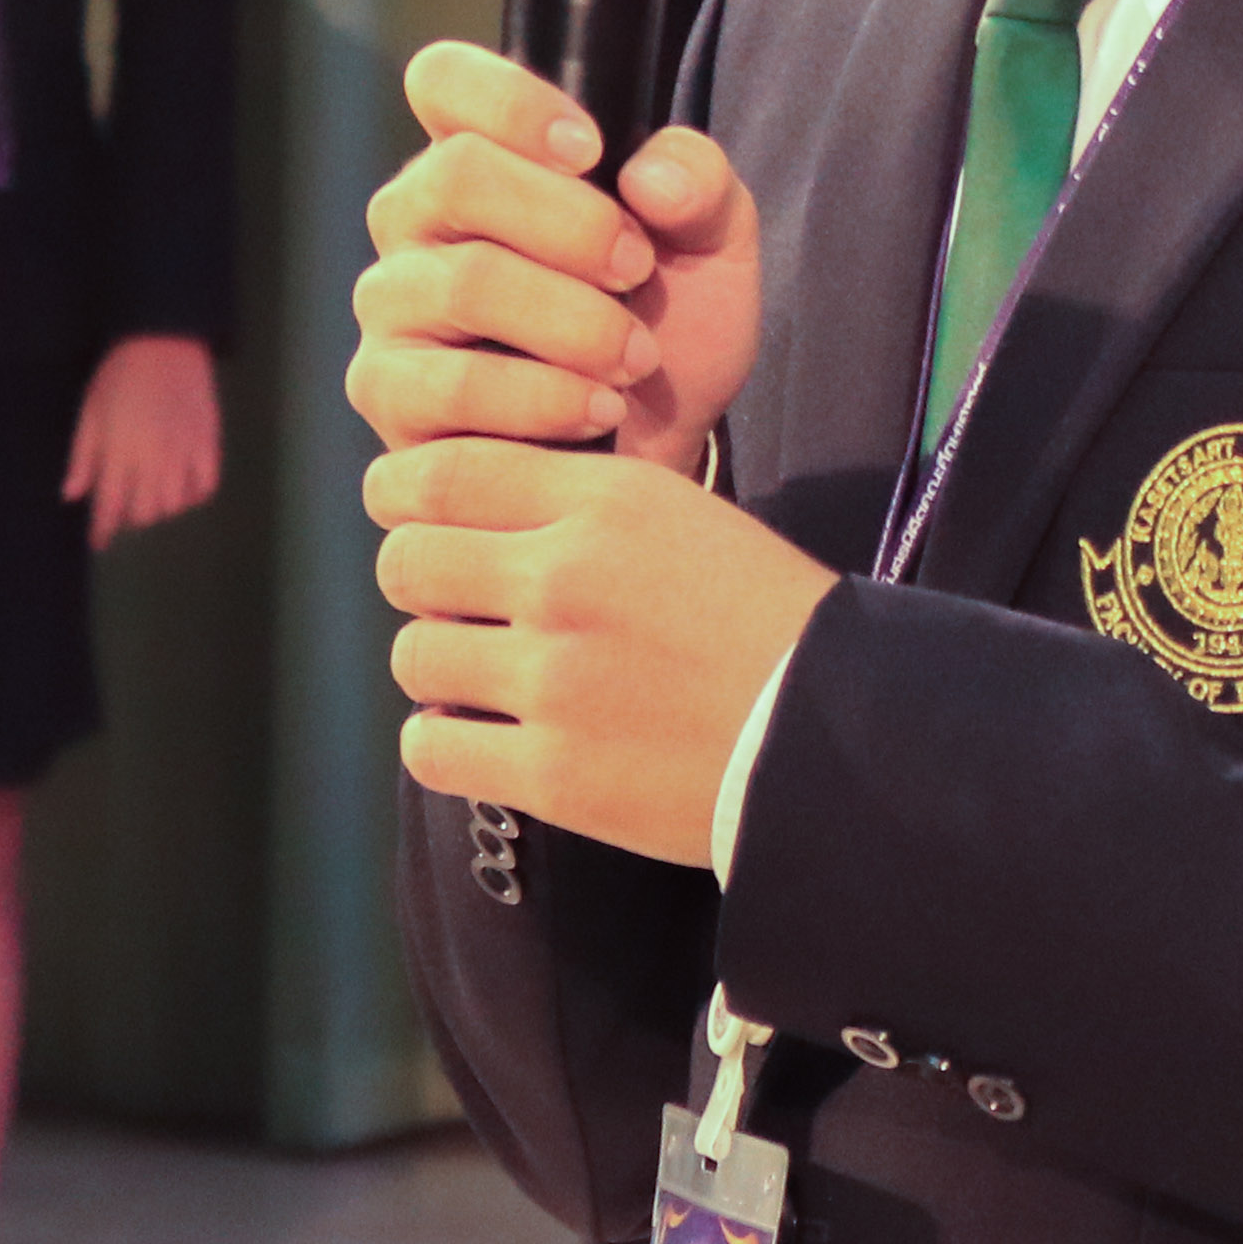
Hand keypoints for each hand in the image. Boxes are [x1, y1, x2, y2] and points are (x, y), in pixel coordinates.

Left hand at [64, 330, 221, 547]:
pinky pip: (205, 487)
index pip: (109, 506)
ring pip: (175, 505)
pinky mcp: (208, 443)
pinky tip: (182, 486)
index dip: (102, 530)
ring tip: (152, 493)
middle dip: (130, 517)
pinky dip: (192, 496)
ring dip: (160, 508)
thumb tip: (72, 495)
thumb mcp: (90, 412)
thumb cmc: (119, 375)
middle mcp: (153, 459)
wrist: (165, 341)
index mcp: (119, 452)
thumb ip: (82, 457)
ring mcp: (184, 453)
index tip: (98, 543)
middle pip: (145, 513)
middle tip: (124, 505)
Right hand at [349, 40, 765, 479]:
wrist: (657, 446)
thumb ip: (700, 184)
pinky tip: (596, 409)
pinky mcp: (387, 397)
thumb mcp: (713, 243)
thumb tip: (648, 177)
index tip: (593, 151)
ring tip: (636, 360)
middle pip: (459, 177)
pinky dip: (544, 399)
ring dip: (575, 325)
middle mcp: (412, 222)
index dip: (512, 102)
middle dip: (575, 227)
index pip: (442, 81)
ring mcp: (390, 310)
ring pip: (464, 284)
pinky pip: (453, 388)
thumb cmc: (665, 322)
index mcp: (477, 157)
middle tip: (640, 270)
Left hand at [368, 438, 834, 866]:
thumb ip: (579, 498)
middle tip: (462, 608)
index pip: (442, 472)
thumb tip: (477, 502)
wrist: (835, 731)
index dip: (408, 498)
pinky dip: (444, 743)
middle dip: (424, 585)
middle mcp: (565, 576)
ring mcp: (554, 676)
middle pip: (407, 562)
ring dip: (441, 667)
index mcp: (602, 499)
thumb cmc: (765, 620)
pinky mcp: (552, 770)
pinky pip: (430, 747)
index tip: (420, 522)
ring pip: (414, 655)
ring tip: (487, 679)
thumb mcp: (683, 516)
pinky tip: (484, 738)